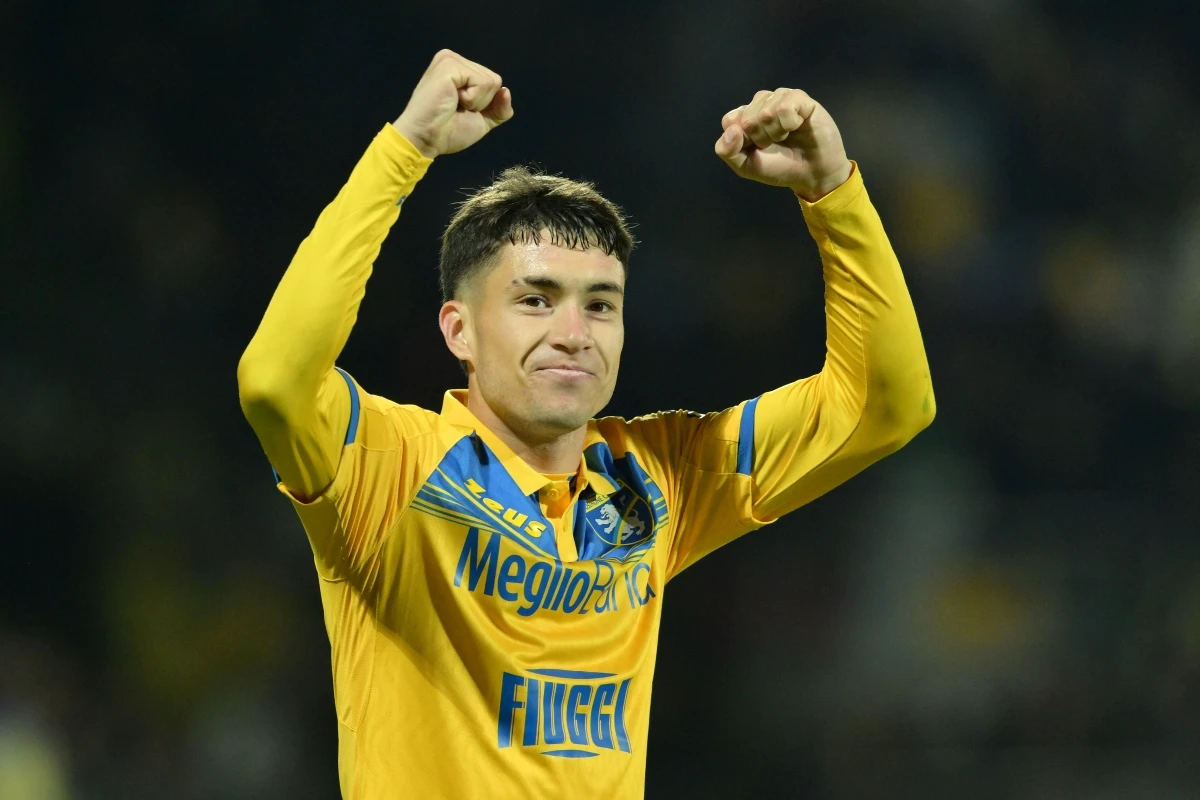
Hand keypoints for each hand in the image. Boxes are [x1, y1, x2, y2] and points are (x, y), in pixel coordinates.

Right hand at [393, 50, 512, 158]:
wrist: (427, 140)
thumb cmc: (448, 131)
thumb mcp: (482, 120)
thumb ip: (499, 108)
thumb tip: (506, 91)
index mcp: (460, 69)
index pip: (493, 82)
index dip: (485, 104)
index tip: (462, 110)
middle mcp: (454, 59)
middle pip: (495, 81)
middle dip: (481, 103)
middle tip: (456, 108)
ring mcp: (451, 60)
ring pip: (491, 82)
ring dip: (476, 102)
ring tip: (453, 104)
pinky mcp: (449, 65)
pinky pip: (482, 83)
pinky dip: (472, 99)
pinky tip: (452, 101)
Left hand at [714, 88, 851, 201]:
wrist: (813, 173)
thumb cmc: (780, 168)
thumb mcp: (746, 166)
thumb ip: (727, 152)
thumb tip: (731, 131)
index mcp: (745, 118)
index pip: (729, 121)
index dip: (741, 140)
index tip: (756, 149)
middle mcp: (760, 104)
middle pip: (747, 118)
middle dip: (760, 139)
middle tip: (775, 144)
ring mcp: (780, 98)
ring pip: (765, 112)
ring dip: (776, 133)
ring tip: (786, 136)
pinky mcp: (799, 98)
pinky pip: (785, 107)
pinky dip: (789, 124)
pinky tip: (797, 126)